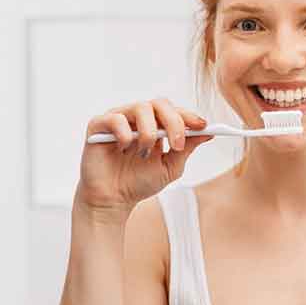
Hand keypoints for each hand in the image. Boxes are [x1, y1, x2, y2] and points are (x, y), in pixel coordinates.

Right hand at [75, 98, 212, 213]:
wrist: (112, 201)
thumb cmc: (139, 183)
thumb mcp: (170, 167)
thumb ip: (187, 148)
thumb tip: (208, 132)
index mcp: (155, 125)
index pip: (173, 111)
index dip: (188, 116)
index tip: (203, 125)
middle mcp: (137, 118)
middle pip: (160, 104)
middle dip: (174, 121)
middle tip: (178, 144)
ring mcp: (118, 119)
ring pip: (140, 107)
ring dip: (149, 131)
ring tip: (146, 152)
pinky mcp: (98, 126)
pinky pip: (115, 118)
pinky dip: (124, 133)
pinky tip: (124, 148)